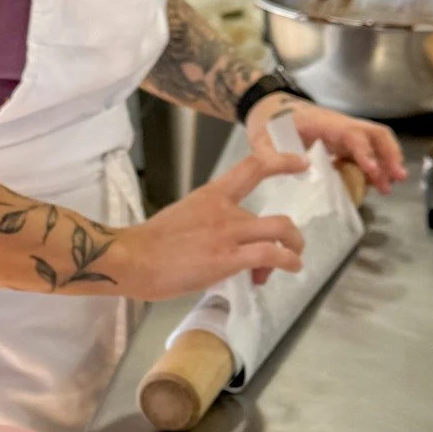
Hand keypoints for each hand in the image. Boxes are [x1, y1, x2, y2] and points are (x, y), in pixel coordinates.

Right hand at [112, 146, 309, 301]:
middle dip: (290, 237)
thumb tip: (225, 248)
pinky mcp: (227, 259)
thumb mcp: (184, 219)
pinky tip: (290, 268)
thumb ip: (209, 226)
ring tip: (292, 263)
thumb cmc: (151, 245)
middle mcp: (224, 210)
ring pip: (280, 232)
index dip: (282, 163)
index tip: (300, 163)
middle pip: (277, 217)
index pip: (253, 168)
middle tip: (283, 254)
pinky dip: (288, 262)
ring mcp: (227, 234)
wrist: (132, 259)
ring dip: (294, 248)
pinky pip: (271, 255)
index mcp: (211, 195)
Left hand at [246, 93, 405, 192]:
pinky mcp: (342, 141)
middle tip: (397, 178)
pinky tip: (376, 184)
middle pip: (375, 133)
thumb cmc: (266, 124)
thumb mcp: (260, 140)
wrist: (267, 110)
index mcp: (322, 123)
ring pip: (375, 141)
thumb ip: (272, 155)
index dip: (364, 152)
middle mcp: (339, 124)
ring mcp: (343, 132)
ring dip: (387, 161)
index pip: (351, 134)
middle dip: (389, 154)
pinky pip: (365, 150)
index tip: (373, 171)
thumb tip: (303, 166)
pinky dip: (375, 165)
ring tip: (390, 186)